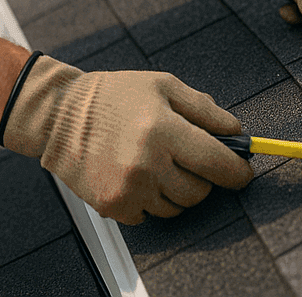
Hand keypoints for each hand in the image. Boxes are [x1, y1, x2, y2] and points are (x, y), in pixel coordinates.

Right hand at [0, 57, 253, 223]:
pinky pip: (149, 216)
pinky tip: (135, 175)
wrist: (59, 115)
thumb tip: (237, 133)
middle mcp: (147, 163)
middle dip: (202, 177)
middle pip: (200, 192)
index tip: (243, 172)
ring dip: (175, 190)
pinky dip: (149, 200)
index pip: (218, 163)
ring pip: (177, 208)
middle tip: (185, 157)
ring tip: (154, 162)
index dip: (238, 171)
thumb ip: (205, 109)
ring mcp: (129, 189)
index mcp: (163, 129)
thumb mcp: (162, 86)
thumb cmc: (113, 96)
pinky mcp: (113, 206)